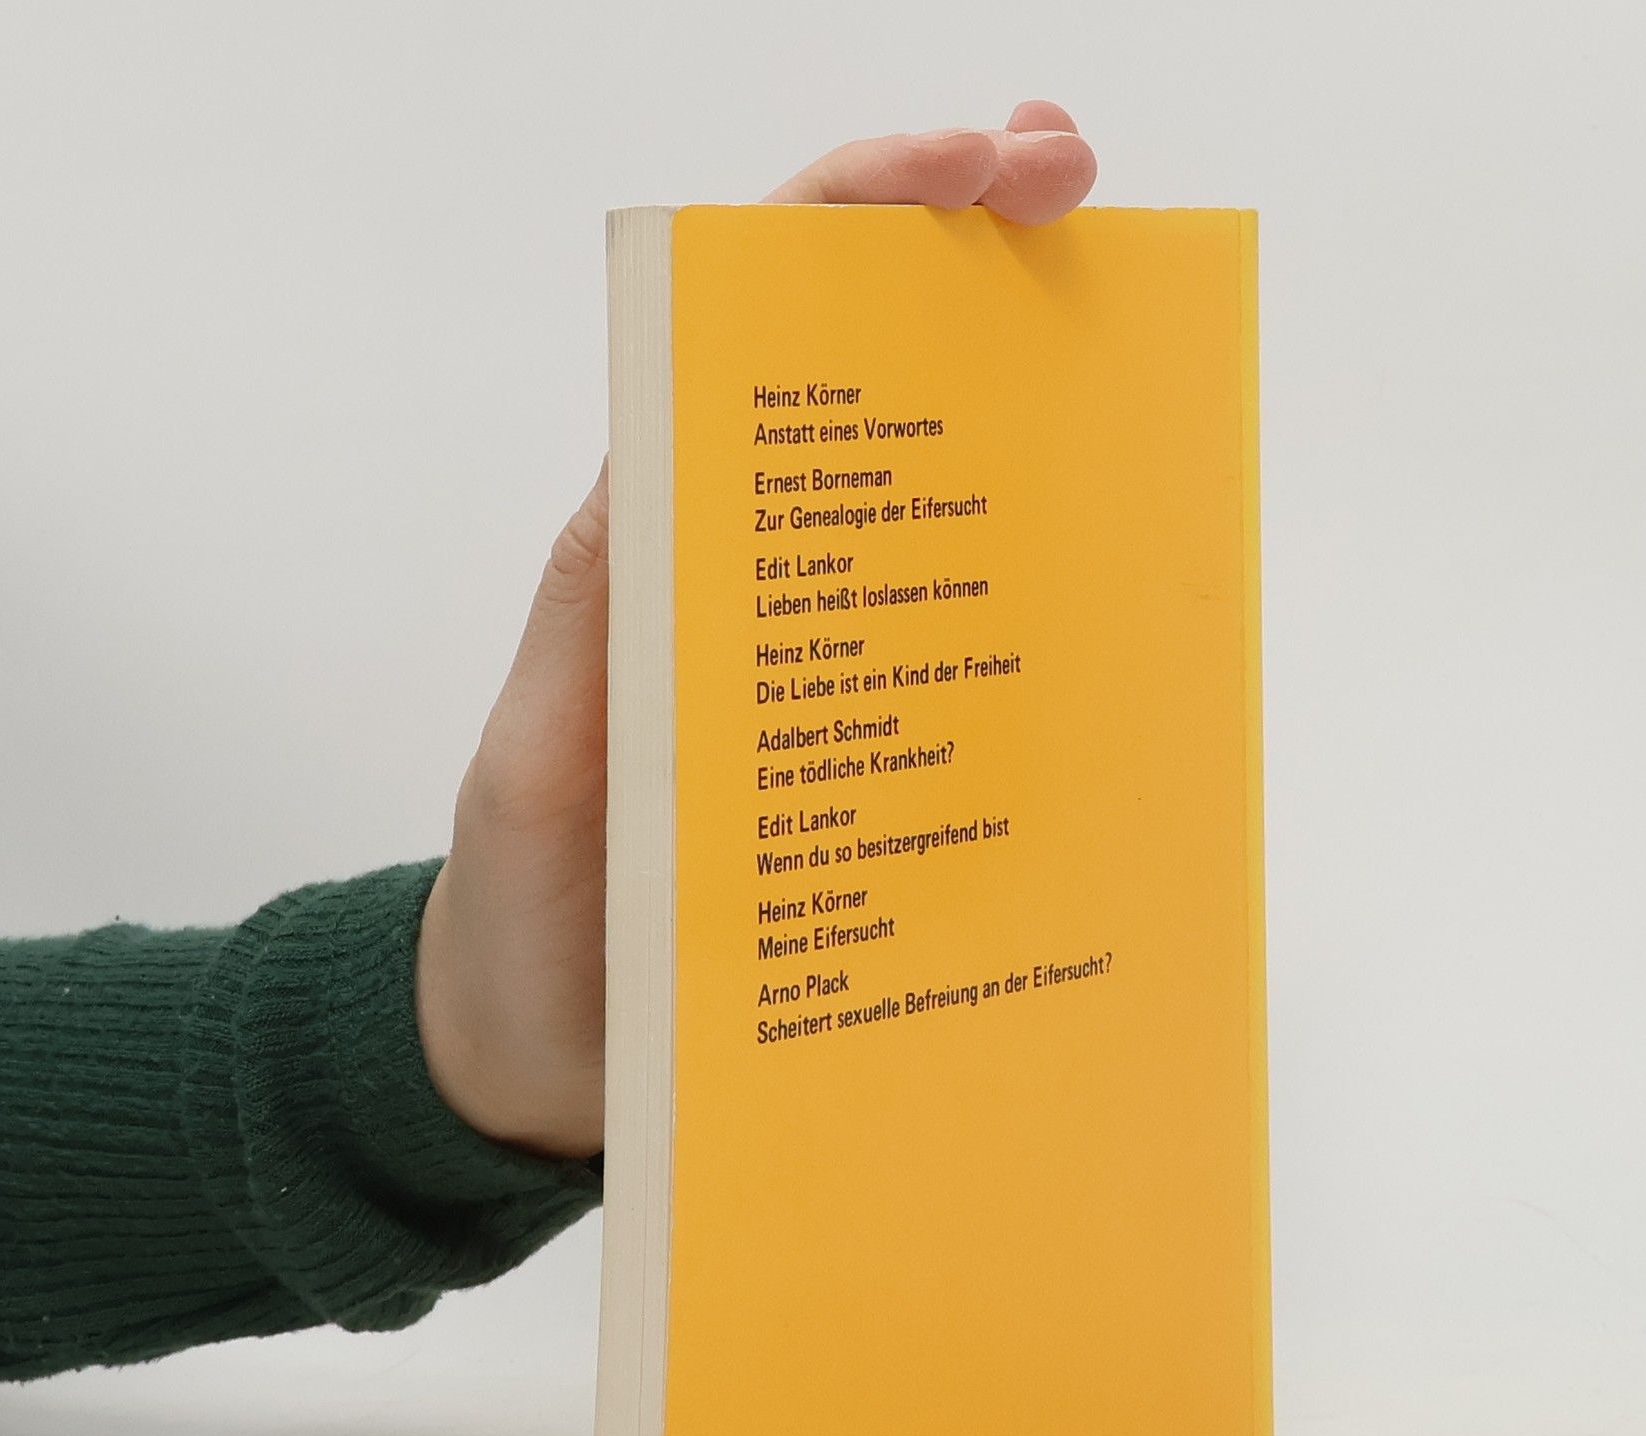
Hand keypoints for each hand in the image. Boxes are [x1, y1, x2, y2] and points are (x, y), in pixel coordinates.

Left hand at [415, 104, 1097, 1158]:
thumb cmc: (523, 920)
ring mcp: (807, 655)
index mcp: (655, 547)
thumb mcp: (541, 768)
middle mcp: (740, 576)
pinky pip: (947, 632)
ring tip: (1121, 313)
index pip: (747, 328)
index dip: (857, 215)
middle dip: (956, 244)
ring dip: (1012, 381)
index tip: (981, 167)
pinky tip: (1101, 548)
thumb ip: (596, 634)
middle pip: (850, 367)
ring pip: (918, 481)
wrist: (537, 1057)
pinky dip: (1025, 565)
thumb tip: (667, 471)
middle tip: (1076, 181)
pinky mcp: (855, 744)